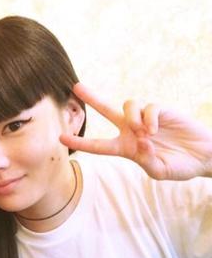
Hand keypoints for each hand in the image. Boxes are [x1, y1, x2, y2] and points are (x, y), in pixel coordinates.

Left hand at [61, 82, 211, 179]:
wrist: (204, 156)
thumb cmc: (180, 166)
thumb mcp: (159, 171)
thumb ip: (146, 160)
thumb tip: (140, 142)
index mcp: (126, 148)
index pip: (98, 145)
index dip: (80, 142)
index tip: (60, 137)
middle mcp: (132, 131)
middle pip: (106, 111)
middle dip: (92, 98)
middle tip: (76, 87)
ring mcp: (146, 119)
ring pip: (127, 106)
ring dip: (131, 118)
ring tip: (144, 132)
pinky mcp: (162, 111)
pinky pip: (149, 107)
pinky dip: (149, 118)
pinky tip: (155, 129)